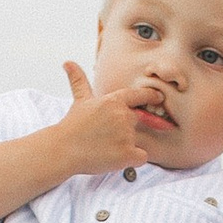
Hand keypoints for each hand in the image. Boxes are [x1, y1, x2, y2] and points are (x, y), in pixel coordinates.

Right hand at [57, 59, 166, 177]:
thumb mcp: (79, 101)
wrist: (63, 149)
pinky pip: (142, 157)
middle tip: (107, 135)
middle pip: (137, 121)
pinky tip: (116, 157)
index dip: (151, 96)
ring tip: (105, 147)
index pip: (139, 95)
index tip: (159, 98)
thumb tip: (67, 63)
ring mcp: (126, 135)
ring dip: (126, 145)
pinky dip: (133, 159)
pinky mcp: (127, 154)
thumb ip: (79, 81)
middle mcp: (123, 116)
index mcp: (113, 101)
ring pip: (138, 140)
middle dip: (126, 128)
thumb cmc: (72, 126)